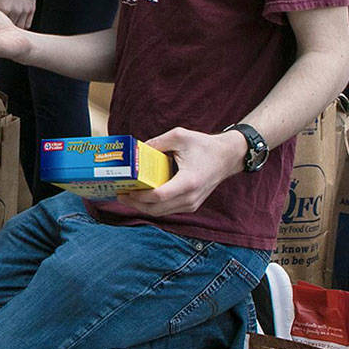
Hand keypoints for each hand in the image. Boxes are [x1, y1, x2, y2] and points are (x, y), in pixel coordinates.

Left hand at [115, 128, 245, 216]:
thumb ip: (157, 142)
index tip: (125, 189)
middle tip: (119, 193)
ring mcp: (191, 204)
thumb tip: (136, 150)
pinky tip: (141, 195)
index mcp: (188, 182)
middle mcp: (190, 198)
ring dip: (142, 206)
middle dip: (135, 203)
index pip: (159, 196)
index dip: (139, 195)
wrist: (228, 157)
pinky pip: (167, 209)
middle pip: (156, 209)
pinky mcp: (190, 205)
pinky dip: (152, 205)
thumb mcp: (179, 136)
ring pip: (161, 212)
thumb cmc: (204, 146)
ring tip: (127, 194)